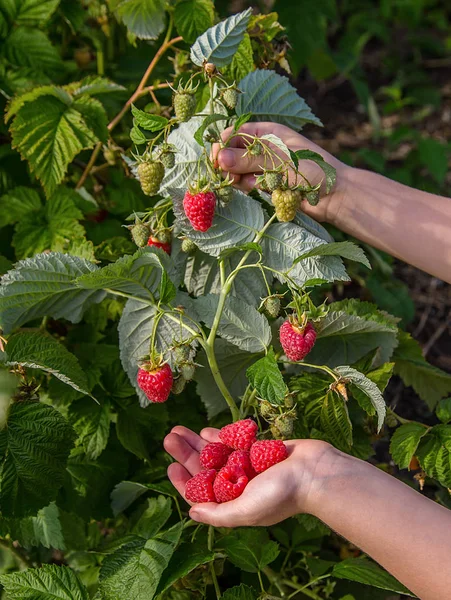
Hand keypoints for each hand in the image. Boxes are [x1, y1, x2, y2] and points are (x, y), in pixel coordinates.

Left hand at [163, 425, 337, 526]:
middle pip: (204, 469)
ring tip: (179, 429)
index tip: (170, 467)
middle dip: (185, 454)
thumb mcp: (245, 510)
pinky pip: (234, 443)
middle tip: (169, 438)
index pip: (201, 494)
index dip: (183, 482)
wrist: (315, 472)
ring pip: (215, 454)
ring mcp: (248, 466)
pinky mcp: (258, 450)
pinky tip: (206, 432)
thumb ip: (218, 514)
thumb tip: (191, 513)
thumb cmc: (282, 494)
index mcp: (234, 503)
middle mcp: (239, 485)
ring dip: (197, 442)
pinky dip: (220, 438)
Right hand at [211, 122, 349, 223]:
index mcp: (268, 132)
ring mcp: (265, 166)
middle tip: (231, 178)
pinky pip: (247, 184)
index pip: (235, 133)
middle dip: (228, 165)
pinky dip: (249, 188)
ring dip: (239, 178)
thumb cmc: (314, 171)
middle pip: (232, 152)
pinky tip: (259, 190)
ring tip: (253, 185)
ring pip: (238, 170)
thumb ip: (250, 160)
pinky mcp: (267, 183)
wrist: (335, 196)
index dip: (222, 145)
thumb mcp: (280, 162)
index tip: (216, 161)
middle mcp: (264, 146)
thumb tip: (219, 158)